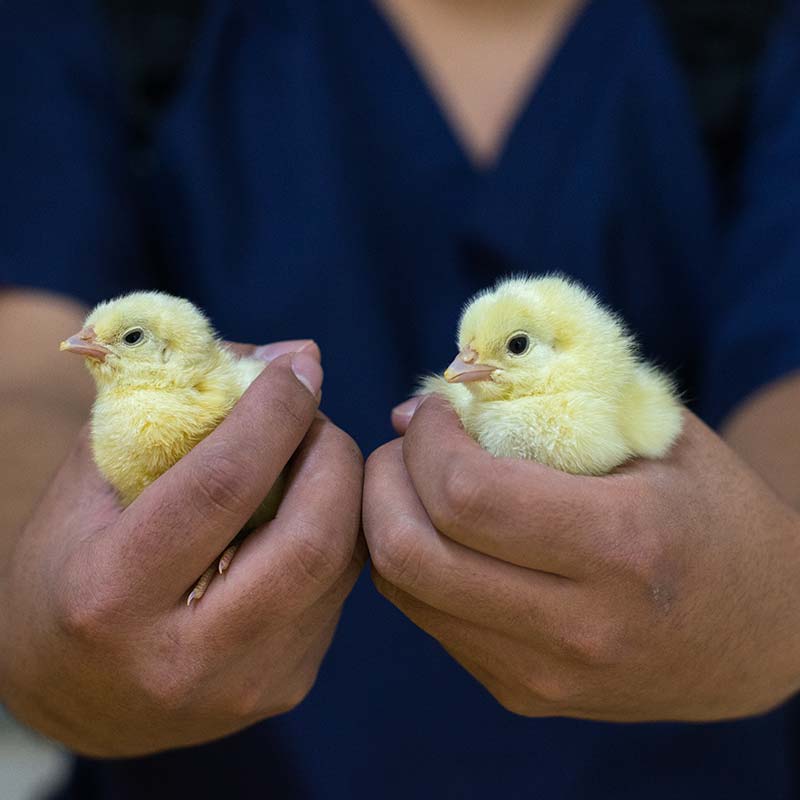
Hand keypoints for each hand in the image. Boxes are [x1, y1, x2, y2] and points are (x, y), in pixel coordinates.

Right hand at [0, 344, 363, 755]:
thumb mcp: (93, 478)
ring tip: (309, 454)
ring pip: (340, 562)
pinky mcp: (284, 690)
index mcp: (112, 595)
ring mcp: (245, 685)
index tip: (298, 368)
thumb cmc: (71, 566)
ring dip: (343, 489)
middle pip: (311, 535)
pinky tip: (304, 511)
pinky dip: (336, 532)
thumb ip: (179, 405)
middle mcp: (185, 657)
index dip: (275, 412)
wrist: (75, 694)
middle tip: (313, 415)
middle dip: (331, 452)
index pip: (223, 485)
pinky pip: (339, 590)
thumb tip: (293, 354)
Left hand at [365, 396, 799, 720]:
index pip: (466, 495)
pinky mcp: (525, 695)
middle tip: (404, 445)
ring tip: (413, 480)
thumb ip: (541, 400)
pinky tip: (440, 529)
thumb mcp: (651, 430)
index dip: (428, 439)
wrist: (760, 631)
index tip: (435, 411)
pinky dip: (412, 563)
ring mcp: (546, 674)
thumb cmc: (709, 509)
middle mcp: (579, 626)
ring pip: (405, 590)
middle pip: (413, 552)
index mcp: (622, 544)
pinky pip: (428, 620)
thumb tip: (412, 413)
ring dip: (385, 520)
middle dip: (382, 481)